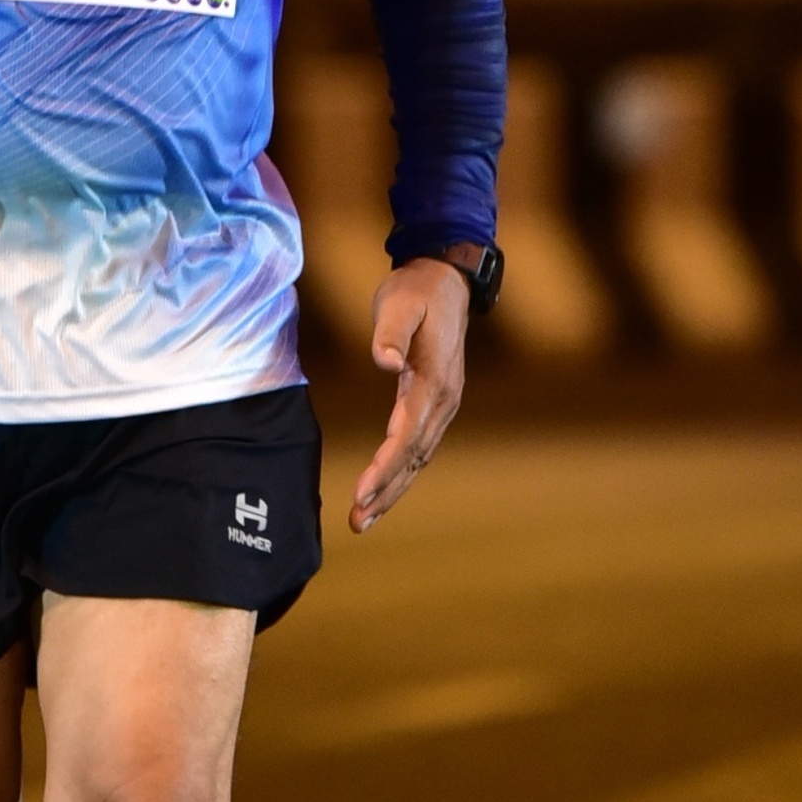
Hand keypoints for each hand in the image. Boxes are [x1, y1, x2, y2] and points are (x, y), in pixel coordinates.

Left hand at [348, 258, 469, 533]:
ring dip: (392, 491)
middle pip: (413, 457)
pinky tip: (382, 490)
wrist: (445, 279)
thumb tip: (385, 361)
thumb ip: (390, 332)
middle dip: (385, 492)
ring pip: (417, 459)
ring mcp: (443, 405)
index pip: (407, 435)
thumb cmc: (416, 290)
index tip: (360, 492)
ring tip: (363, 519)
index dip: (384, 467)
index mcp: (434, 382)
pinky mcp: (435, 404)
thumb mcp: (399, 303)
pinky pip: (417, 447)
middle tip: (356, 522)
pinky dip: (400, 473)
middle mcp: (444, 401)